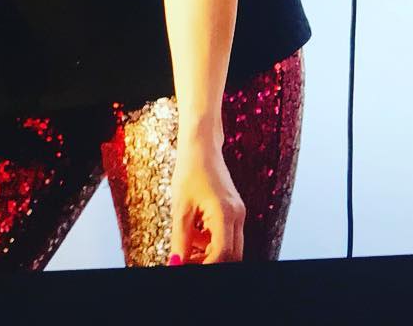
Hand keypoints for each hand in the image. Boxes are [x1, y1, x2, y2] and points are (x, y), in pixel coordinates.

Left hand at [168, 140, 243, 264]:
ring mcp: (237, 212)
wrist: (201, 145)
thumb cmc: (190, 170)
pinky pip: (226, 235)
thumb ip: (181, 240)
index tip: (186, 267)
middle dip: (211, 262)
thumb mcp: (181, 208)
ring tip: (187, 248)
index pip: (223, 254)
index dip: (206, 266)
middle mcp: (237, 214)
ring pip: (229, 247)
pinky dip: (211, 242)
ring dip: (210, 253)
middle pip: (232, 255)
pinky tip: (194, 236)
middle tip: (187, 262)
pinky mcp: (233, 210)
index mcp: (225, 213)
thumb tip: (175, 264)